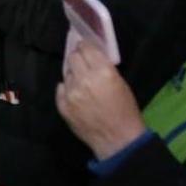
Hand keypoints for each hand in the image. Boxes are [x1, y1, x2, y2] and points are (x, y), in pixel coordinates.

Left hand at [55, 43, 145, 159]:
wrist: (117, 139)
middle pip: (73, 57)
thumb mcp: (120, 83)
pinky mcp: (62, 105)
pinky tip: (76, 95)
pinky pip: (60, 89)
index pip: (86, 48)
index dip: (85, 46)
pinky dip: (67, 89)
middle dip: (78, 58)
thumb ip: (104, 68)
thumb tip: (91, 56)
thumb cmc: (125, 111)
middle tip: (82, 63)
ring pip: (66, 73)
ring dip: (73, 75)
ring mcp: (71, 93)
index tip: (85, 47)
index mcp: (103, 72)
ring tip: (82, 84)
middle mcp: (84, 79)